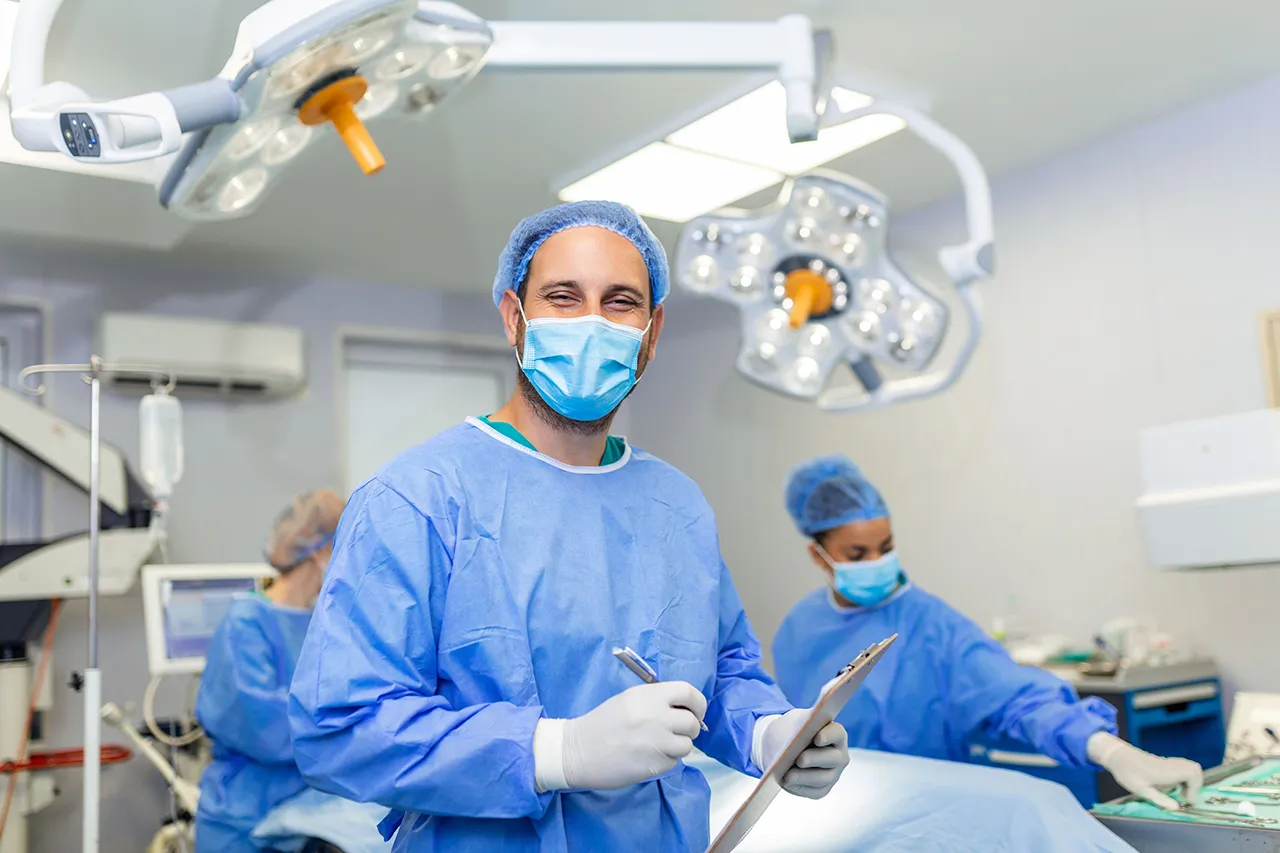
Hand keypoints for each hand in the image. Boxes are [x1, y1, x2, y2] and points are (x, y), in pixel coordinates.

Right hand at [535, 682, 706, 791]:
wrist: (579, 750)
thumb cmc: (604, 722)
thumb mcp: (630, 699)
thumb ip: (658, 700)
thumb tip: (686, 710)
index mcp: (649, 696)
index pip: (689, 693)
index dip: (698, 703)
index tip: (695, 712)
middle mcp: (656, 717)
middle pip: (692, 723)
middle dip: (690, 728)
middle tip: (678, 731)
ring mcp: (656, 743)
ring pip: (687, 745)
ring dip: (678, 746)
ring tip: (660, 745)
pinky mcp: (654, 766)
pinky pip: (673, 762)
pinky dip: (665, 760)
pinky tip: (647, 756)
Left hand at [759, 709, 848, 798]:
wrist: (782, 749)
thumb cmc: (790, 732)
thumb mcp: (791, 724)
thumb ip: (794, 727)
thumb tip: (793, 738)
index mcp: (834, 734)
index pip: (837, 733)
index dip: (829, 736)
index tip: (817, 738)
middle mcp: (839, 754)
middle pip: (832, 758)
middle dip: (815, 759)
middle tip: (800, 760)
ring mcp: (833, 773)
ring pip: (824, 778)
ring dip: (805, 777)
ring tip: (788, 776)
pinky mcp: (823, 788)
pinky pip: (815, 791)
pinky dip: (800, 788)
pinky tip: (787, 783)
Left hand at [1087, 732, 1202, 809]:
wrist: (1117, 755)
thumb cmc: (1127, 772)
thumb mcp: (1140, 790)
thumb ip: (1159, 799)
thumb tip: (1176, 808)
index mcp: (1165, 771)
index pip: (1192, 773)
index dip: (1194, 787)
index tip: (1186, 799)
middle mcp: (1169, 765)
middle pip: (1194, 768)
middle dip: (1195, 784)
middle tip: (1185, 796)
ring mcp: (1167, 762)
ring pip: (1188, 766)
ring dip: (1189, 780)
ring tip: (1180, 792)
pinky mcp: (1164, 762)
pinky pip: (1180, 766)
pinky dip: (1182, 777)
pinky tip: (1172, 785)